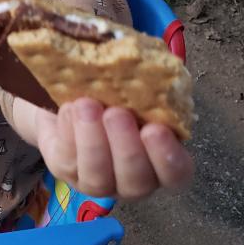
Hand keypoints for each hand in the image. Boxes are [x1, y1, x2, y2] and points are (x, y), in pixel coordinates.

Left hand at [35, 98, 193, 199]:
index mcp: (162, 162)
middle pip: (135, 179)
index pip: (176, 172)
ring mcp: (99, 182)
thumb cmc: (115, 94)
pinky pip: (68, 161)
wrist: (72, 98)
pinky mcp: (67, 173)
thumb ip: (146, 83)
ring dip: (93, 140)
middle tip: (116, 113)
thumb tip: (146, 62)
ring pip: (98, 176)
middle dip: (126, 146)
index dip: (168, 156)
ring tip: (87, 106)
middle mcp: (134, 181)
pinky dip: (68, 133)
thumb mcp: (134, 87)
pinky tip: (69, 108)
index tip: (156, 129)